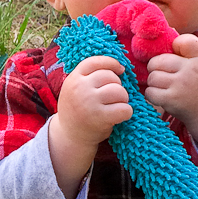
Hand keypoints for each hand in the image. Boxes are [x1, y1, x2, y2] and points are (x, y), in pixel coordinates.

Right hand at [49, 56, 131, 198]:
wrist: (70, 137)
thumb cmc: (78, 111)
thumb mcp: (75, 89)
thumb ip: (89, 77)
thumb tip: (119, 66)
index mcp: (74, 79)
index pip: (96, 62)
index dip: (112, 63)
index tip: (120, 70)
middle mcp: (80, 88)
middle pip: (111, 77)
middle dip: (118, 86)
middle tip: (114, 98)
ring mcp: (90, 103)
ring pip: (119, 91)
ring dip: (123, 99)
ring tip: (117, 106)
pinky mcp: (100, 118)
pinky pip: (124, 109)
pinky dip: (127, 112)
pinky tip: (121, 116)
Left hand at [143, 34, 197, 124]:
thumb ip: (187, 49)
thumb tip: (169, 29)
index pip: (186, 41)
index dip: (176, 45)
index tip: (175, 52)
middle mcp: (192, 70)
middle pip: (159, 61)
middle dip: (156, 67)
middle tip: (163, 73)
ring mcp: (182, 85)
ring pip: (153, 77)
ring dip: (154, 82)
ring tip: (163, 86)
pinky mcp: (172, 100)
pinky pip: (150, 92)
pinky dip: (152, 94)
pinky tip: (161, 95)